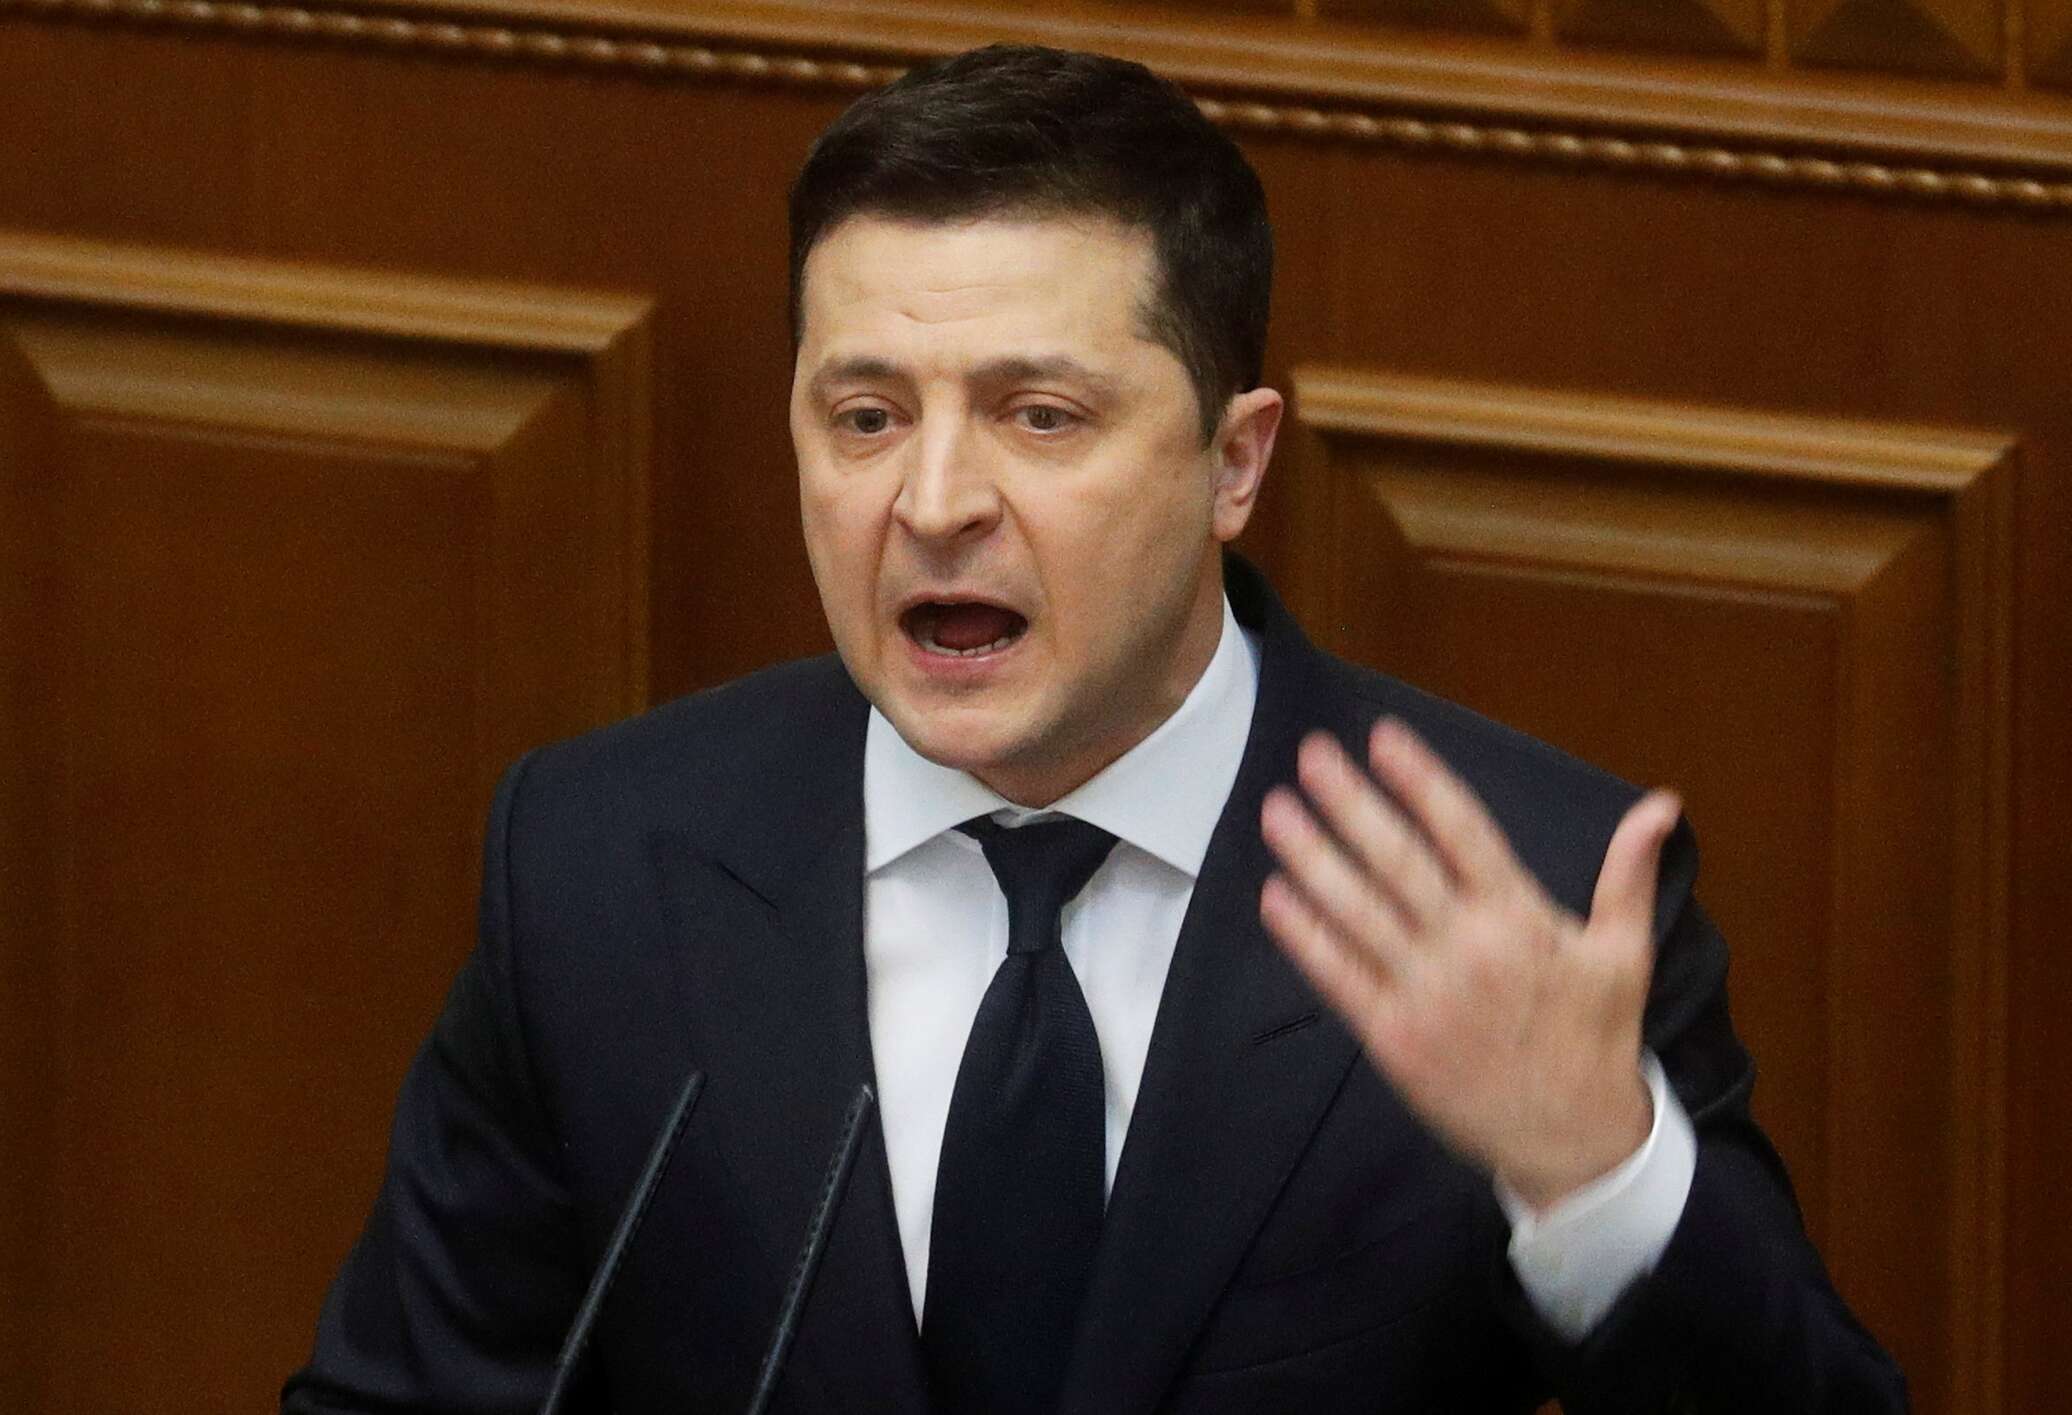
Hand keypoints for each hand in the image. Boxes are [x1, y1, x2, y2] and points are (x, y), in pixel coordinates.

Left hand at [1258, 718, 1682, 1209]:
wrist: (1574, 1142)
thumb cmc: (1596, 1039)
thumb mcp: (1624, 954)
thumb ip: (1629, 873)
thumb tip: (1661, 803)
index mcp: (1521, 919)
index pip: (1462, 831)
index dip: (1420, 780)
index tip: (1383, 736)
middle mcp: (1468, 949)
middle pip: (1398, 861)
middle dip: (1350, 803)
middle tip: (1311, 755)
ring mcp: (1425, 995)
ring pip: (1358, 913)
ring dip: (1312, 858)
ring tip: (1276, 811)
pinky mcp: (1393, 1040)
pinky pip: (1339, 978)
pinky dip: (1305, 937)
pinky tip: (1274, 896)